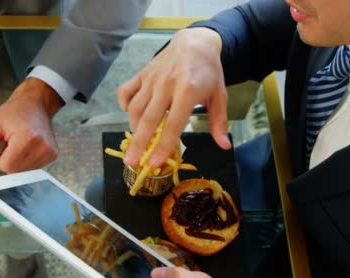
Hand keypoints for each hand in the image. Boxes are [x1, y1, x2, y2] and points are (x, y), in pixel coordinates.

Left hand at [0, 78, 62, 175]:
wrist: (35, 104)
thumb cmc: (14, 112)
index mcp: (27, 138)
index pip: (6, 166)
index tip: (0, 145)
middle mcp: (42, 147)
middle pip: (15, 170)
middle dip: (7, 160)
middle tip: (9, 143)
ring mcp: (49, 152)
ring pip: (23, 171)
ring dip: (16, 160)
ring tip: (18, 144)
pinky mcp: (52, 155)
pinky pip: (32, 168)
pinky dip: (25, 160)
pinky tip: (26, 147)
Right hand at [117, 27, 231, 168]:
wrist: (195, 42)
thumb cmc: (208, 72)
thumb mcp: (219, 96)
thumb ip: (219, 121)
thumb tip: (224, 145)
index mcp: (188, 91)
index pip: (172, 125)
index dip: (163, 146)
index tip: (154, 163)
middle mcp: (166, 85)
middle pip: (149, 119)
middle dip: (139, 143)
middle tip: (131, 162)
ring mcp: (152, 79)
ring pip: (135, 108)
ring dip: (134, 128)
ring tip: (137, 142)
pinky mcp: (142, 73)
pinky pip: (126, 91)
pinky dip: (124, 104)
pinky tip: (130, 114)